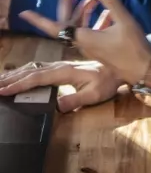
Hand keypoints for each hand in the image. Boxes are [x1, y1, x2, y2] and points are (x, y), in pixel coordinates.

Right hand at [0, 60, 121, 110]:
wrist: (118, 70)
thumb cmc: (108, 82)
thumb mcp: (95, 94)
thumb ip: (76, 100)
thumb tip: (56, 106)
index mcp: (65, 72)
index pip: (37, 78)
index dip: (20, 84)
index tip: (3, 90)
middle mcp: (60, 66)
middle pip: (31, 71)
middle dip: (12, 78)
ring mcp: (61, 65)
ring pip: (34, 68)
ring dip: (17, 73)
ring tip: (1, 79)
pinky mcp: (63, 68)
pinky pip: (40, 68)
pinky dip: (27, 71)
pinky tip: (20, 74)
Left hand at [20, 0, 150, 85]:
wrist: (144, 70)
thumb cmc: (133, 48)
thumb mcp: (124, 21)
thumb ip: (111, 1)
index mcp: (85, 38)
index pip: (56, 28)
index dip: (39, 20)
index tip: (24, 14)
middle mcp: (84, 44)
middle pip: (68, 24)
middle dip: (67, 7)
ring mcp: (92, 47)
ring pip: (79, 27)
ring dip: (83, 11)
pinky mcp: (101, 49)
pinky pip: (89, 32)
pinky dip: (93, 20)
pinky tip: (105, 12)